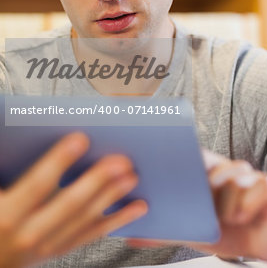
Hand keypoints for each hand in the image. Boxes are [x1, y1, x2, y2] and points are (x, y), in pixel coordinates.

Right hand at [0, 132, 146, 267]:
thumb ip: (6, 166)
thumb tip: (15, 135)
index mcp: (7, 215)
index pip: (37, 184)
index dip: (59, 161)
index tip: (81, 139)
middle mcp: (28, 234)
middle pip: (69, 203)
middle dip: (98, 180)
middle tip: (121, 161)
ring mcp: (46, 246)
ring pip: (85, 220)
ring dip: (112, 197)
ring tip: (132, 177)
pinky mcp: (59, 250)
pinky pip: (92, 235)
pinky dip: (117, 221)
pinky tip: (136, 208)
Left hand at [128, 150, 266, 262]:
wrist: (263, 244)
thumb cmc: (226, 231)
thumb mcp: (193, 233)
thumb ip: (166, 232)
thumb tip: (131, 235)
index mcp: (205, 174)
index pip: (189, 155)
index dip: (176, 151)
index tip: (156, 150)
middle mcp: (225, 169)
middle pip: (209, 164)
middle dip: (202, 179)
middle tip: (199, 190)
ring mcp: (247, 175)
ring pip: (230, 180)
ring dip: (225, 205)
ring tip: (227, 217)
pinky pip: (251, 192)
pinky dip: (244, 208)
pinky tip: (243, 216)